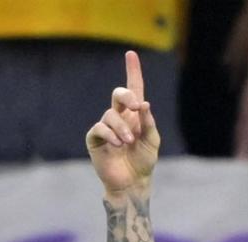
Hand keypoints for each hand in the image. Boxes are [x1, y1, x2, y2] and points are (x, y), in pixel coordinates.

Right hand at [86, 51, 159, 193]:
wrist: (132, 182)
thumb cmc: (143, 161)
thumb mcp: (152, 141)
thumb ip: (149, 123)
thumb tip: (144, 103)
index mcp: (135, 115)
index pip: (133, 89)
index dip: (132, 71)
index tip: (131, 54)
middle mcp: (119, 117)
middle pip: (118, 94)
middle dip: (126, 96)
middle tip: (134, 106)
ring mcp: (106, 127)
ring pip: (109, 115)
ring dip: (122, 128)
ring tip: (128, 142)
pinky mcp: (95, 138)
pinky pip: (99, 128)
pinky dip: (110, 134)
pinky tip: (118, 144)